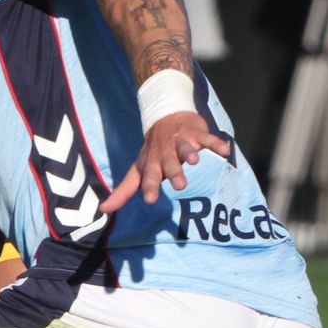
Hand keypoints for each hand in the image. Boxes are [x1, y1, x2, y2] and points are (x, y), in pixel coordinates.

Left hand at [100, 110, 232, 211]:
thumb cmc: (153, 152)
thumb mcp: (137, 169)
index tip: (150, 200)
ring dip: (189, 153)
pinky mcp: (197, 133)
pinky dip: (215, 143)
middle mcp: (164, 152)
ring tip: (195, 161)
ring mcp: (181, 141)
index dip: (149, 187)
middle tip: (180, 186)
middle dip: (173, 173)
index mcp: (150, 163)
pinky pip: (207, 138)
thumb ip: (123, 190)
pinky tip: (223, 150)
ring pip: (184, 147)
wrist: (166, 117)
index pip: (147, 177)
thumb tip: (103, 210)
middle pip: (168, 163)